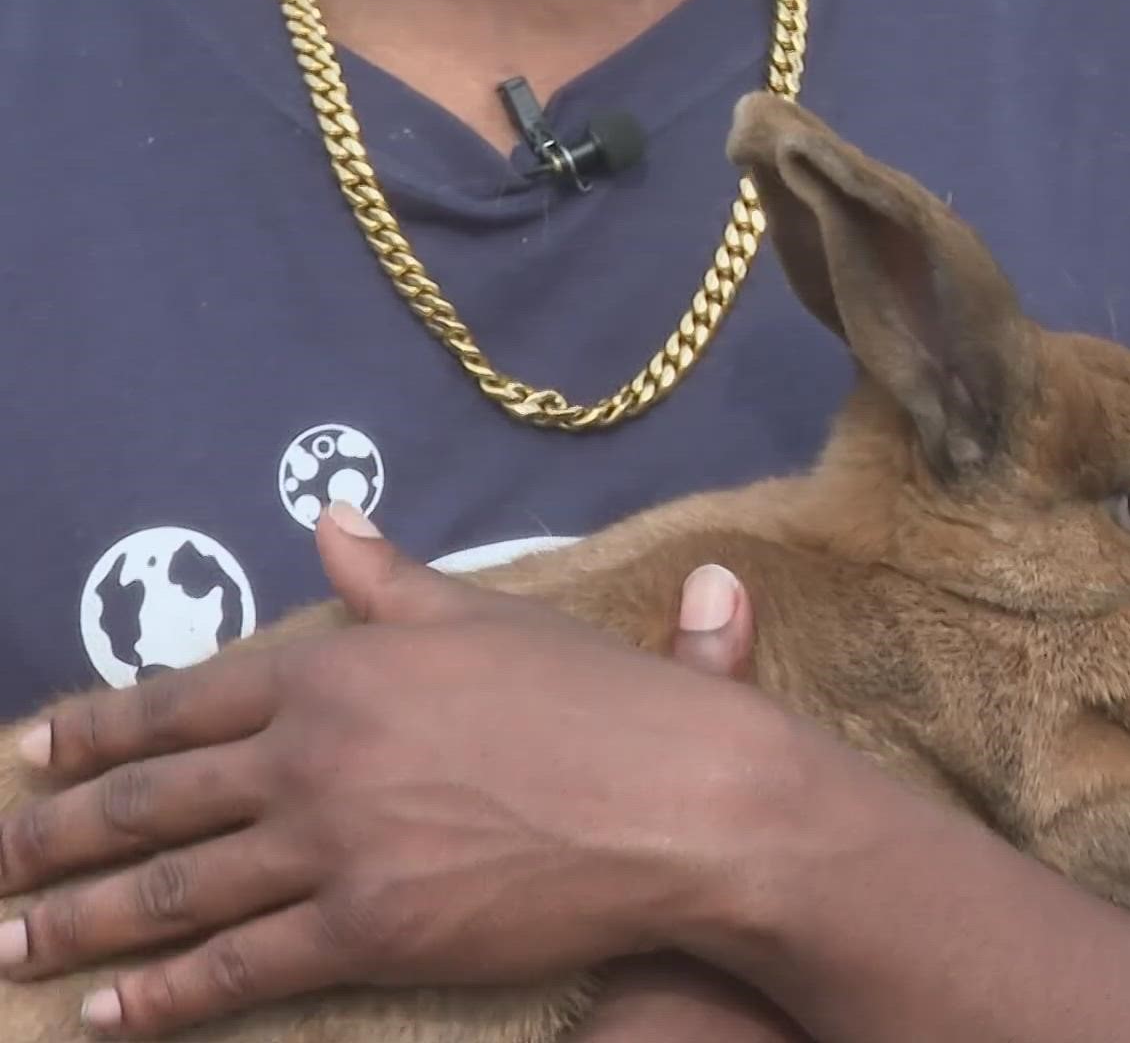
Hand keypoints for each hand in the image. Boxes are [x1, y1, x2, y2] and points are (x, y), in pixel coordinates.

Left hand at [0, 502, 807, 1038]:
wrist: (684, 798)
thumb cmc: (606, 701)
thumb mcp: (497, 617)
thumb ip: (397, 578)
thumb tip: (331, 516)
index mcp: (342, 664)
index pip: (187, 698)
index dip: (100, 725)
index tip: (36, 747)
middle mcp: (314, 751)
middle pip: (153, 797)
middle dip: (58, 832)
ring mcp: (332, 843)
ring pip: (174, 887)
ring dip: (80, 920)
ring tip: (14, 942)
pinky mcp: (366, 930)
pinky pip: (238, 967)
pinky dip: (161, 997)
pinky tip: (108, 1015)